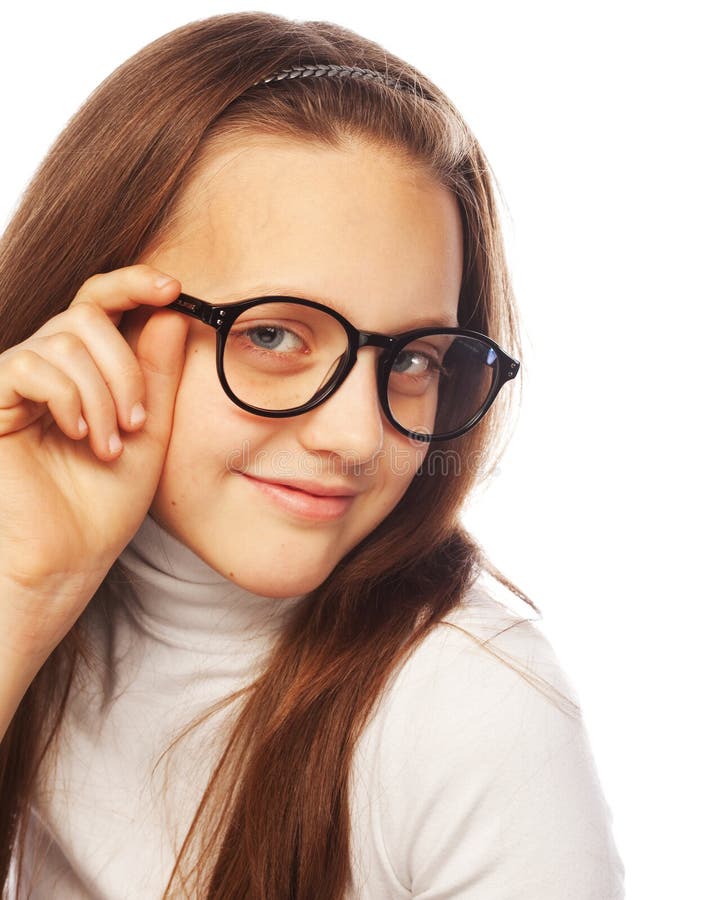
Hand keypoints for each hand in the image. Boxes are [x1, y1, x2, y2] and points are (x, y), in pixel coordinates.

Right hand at [0, 264, 189, 661]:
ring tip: (108, 445)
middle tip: (136, 423)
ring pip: (64, 343)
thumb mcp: (150, 432)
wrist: (70, 557)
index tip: (174, 287)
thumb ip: (158, 373)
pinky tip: (78, 435)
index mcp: (84, 370)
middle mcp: (46, 366)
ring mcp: (15, 382)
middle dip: (125, 367)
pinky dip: (68, 398)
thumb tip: (168, 312)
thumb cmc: (106, 502)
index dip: (132, 282)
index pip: (99, 303)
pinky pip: (29, 366)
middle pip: (87, 316)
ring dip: (101, 394)